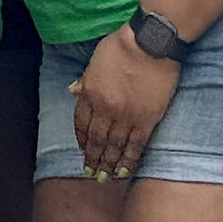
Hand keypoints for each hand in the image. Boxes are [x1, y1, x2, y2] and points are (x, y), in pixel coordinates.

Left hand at [70, 28, 177, 178]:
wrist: (150, 44)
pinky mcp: (146, 120)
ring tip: (104, 178)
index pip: (81, 123)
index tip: (82, 150)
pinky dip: (128, 160)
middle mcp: (105, 109)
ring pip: (114, 146)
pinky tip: (123, 171)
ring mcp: (125, 116)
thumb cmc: (122, 45)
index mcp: (90, 93)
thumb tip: (72, 90)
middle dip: (92, 158)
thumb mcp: (95, 60)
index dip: (81, 139)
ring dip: (108, 164)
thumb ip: (85, 79)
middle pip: (96, 139)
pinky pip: (135, 146)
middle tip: (90, 173)